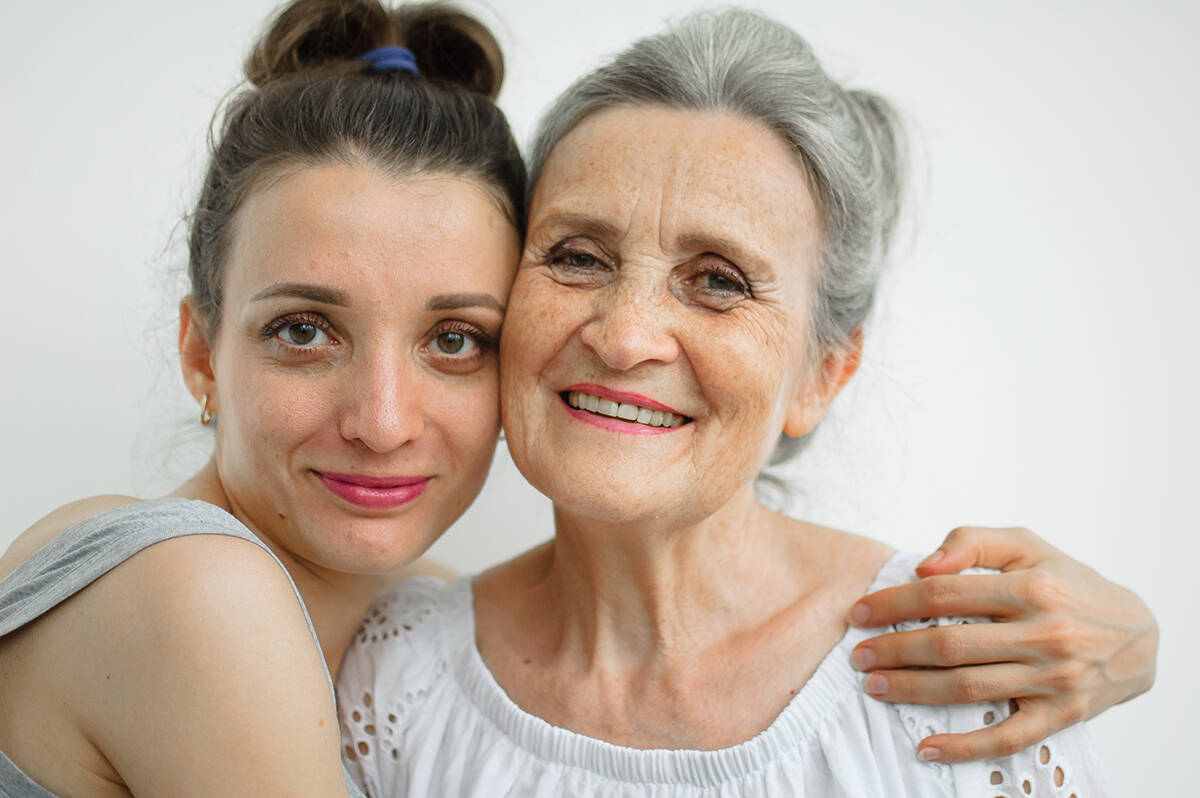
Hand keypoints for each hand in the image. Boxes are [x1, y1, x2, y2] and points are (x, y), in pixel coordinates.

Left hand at [847, 526, 1157, 762]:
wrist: (1137, 634)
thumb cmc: (1069, 583)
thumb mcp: (1026, 545)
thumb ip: (971, 542)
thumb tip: (924, 564)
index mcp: (1030, 587)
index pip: (944, 593)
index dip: (895, 603)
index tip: (860, 612)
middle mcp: (1043, 633)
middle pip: (950, 645)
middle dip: (895, 650)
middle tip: (858, 654)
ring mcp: (1053, 678)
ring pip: (969, 688)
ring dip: (913, 690)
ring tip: (875, 686)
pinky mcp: (1062, 714)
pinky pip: (1007, 736)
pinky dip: (965, 746)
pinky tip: (927, 747)